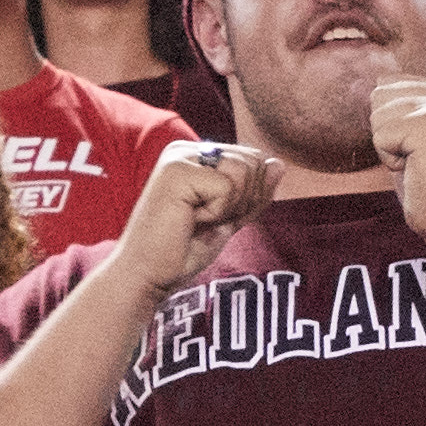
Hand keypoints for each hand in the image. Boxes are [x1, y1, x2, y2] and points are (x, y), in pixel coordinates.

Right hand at [117, 140, 273, 296]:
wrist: (146, 276)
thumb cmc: (180, 252)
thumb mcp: (229, 220)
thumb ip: (253, 193)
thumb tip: (278, 164)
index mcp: (196, 155)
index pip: (253, 160)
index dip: (250, 196)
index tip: (216, 219)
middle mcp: (186, 149)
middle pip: (253, 161)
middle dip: (243, 201)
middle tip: (207, 222)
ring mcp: (179, 157)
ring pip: (244, 171)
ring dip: (230, 207)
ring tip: (198, 220)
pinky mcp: (176, 171)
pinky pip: (228, 187)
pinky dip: (217, 213)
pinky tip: (189, 221)